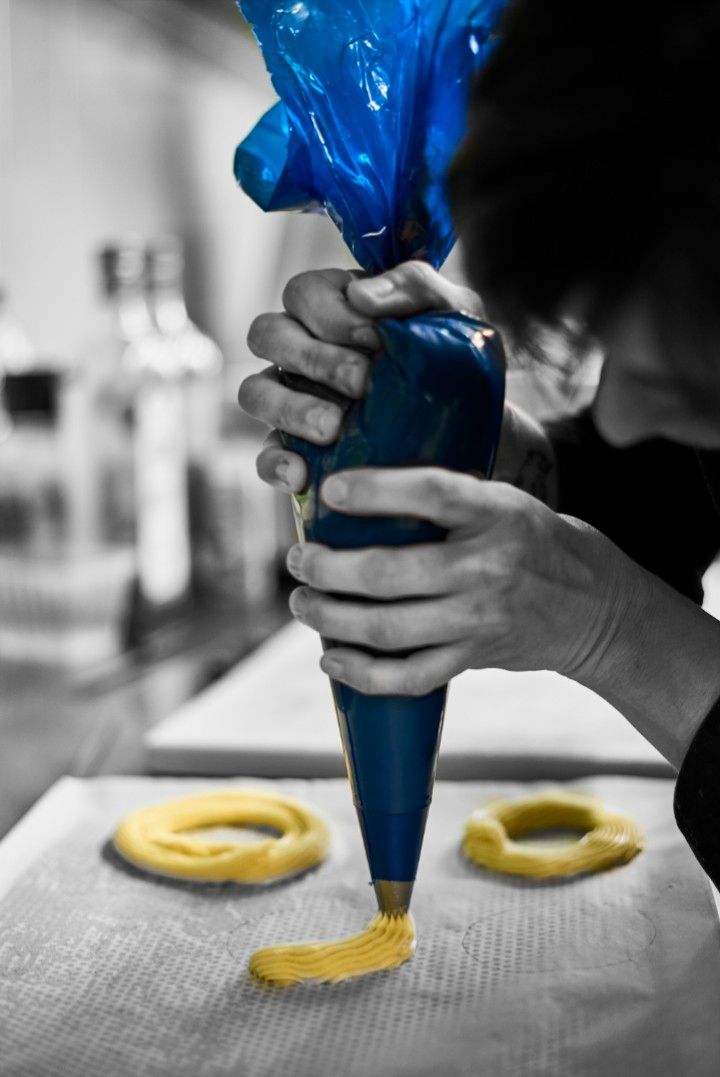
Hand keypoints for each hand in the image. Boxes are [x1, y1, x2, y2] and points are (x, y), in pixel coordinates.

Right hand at [238, 263, 482, 492]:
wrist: (479, 428)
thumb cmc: (456, 358)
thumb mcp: (451, 312)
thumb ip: (414, 286)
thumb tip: (360, 294)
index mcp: (333, 306)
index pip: (302, 293)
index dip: (329, 314)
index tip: (375, 339)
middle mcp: (301, 350)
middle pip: (267, 335)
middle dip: (311, 357)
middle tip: (360, 382)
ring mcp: (292, 401)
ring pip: (255, 392)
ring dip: (289, 407)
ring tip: (333, 428)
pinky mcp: (296, 451)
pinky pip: (265, 457)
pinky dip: (275, 464)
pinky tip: (304, 474)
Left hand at [284, 466, 626, 695]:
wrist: (594, 606)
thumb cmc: (534, 539)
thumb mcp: (505, 500)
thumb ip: (448, 496)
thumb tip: (361, 487)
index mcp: (496, 512)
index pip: (430, 492)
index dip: (374, 490)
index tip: (330, 490)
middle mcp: (487, 566)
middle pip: (388, 573)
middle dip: (327, 568)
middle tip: (297, 560)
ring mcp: (480, 618)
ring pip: (387, 628)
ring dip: (330, 619)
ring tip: (302, 604)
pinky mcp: (475, 657)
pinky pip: (410, 676)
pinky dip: (363, 674)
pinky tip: (331, 660)